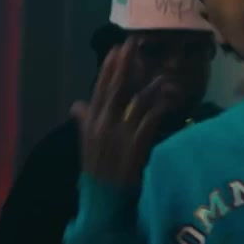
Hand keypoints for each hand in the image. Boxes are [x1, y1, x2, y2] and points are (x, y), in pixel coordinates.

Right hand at [69, 38, 175, 186]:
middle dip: (125, 65)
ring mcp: (120, 135)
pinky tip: (167, 99)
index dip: (108, 69)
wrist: (102, 200)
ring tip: (162, 73)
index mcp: (92, 123)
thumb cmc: (96, 172)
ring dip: (150, 86)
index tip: (116, 49)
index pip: (100, 89)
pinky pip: (149, 122)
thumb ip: (84, 122)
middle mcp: (104, 125)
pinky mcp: (135, 147)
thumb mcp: (86, 144)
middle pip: (117, 88)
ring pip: (136, 103)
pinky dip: (158, 109)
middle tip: (133, 43)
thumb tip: (76, 104)